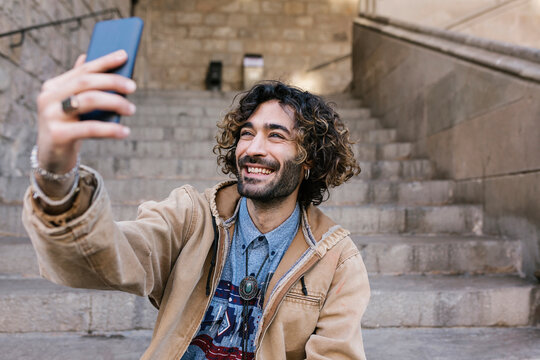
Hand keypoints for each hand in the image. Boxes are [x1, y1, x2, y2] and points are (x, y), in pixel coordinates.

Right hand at [36, 49, 135, 174]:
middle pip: (85, 82)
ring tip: (132, 109)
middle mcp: (48, 97)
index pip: (82, 70)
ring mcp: (51, 116)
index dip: (104, 61)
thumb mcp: (74, 106)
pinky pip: (90, 128)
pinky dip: (111, 129)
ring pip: (88, 100)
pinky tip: (125, 131)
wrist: (52, 159)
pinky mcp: (58, 135)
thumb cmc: (70, 128)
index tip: (124, 55)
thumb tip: (88, 57)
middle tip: (133, 86)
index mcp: (53, 86)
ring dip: (115, 102)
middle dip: (112, 81)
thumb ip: (82, 86)